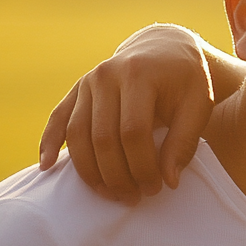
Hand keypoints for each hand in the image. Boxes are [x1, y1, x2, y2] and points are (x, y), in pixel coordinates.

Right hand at [39, 25, 215, 202]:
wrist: (165, 48)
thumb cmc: (187, 81)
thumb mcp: (199, 105)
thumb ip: (184, 142)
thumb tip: (168, 181)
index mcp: (139, 75)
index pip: (133, 132)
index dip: (142, 166)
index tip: (156, 188)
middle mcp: (106, 75)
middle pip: (103, 137)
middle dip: (117, 174)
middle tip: (133, 197)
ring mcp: (87, 82)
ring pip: (78, 134)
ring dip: (90, 170)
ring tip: (109, 194)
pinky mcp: (76, 90)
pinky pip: (58, 119)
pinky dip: (49, 143)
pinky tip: (46, 167)